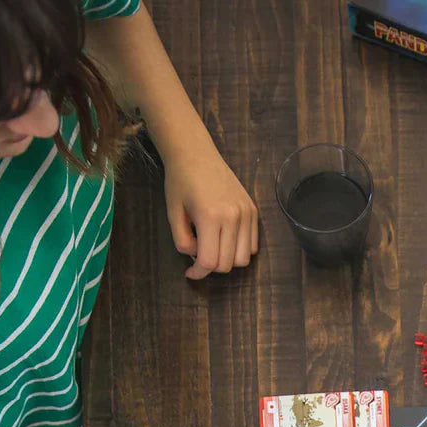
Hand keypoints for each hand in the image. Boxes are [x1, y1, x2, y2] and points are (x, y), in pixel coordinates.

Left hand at [163, 142, 257, 279]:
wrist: (196, 154)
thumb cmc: (180, 181)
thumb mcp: (172, 213)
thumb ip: (182, 241)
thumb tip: (197, 257)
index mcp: (210, 217)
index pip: (210, 262)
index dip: (198, 273)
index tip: (190, 273)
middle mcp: (233, 217)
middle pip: (227, 264)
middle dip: (211, 267)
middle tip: (198, 257)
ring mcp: (246, 214)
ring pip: (243, 259)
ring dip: (227, 260)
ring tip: (213, 247)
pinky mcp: (253, 211)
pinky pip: (252, 245)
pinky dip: (239, 249)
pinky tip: (225, 239)